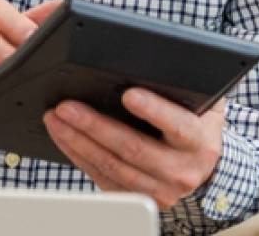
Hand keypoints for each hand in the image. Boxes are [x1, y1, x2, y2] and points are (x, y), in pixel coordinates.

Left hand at [42, 90, 225, 209]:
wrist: (199, 165)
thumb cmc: (196, 123)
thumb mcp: (202, 102)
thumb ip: (184, 87)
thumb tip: (153, 62)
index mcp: (199, 142)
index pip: (177, 126)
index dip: (153, 110)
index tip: (128, 95)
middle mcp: (181, 171)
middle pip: (133, 148)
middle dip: (95, 126)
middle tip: (67, 106)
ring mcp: (158, 189)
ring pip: (111, 166)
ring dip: (78, 141)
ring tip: (56, 119)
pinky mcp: (136, 197)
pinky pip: (102, 177)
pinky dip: (79, 156)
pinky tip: (65, 137)